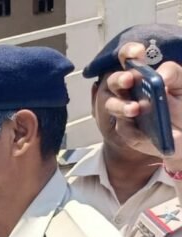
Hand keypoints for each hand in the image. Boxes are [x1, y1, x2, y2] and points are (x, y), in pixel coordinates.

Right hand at [105, 42, 181, 170]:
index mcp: (141, 74)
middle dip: (119, 79)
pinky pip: (125, 130)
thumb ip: (173, 73)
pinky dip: (138, 132)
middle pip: (114, 80)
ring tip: (135, 109)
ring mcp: (124, 110)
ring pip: (112, 104)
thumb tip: (159, 76)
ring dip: (121, 105)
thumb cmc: (181, 104)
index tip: (138, 52)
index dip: (128, 52)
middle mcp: (127, 89)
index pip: (128, 57)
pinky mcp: (127, 131)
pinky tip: (149, 134)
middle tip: (129, 80)